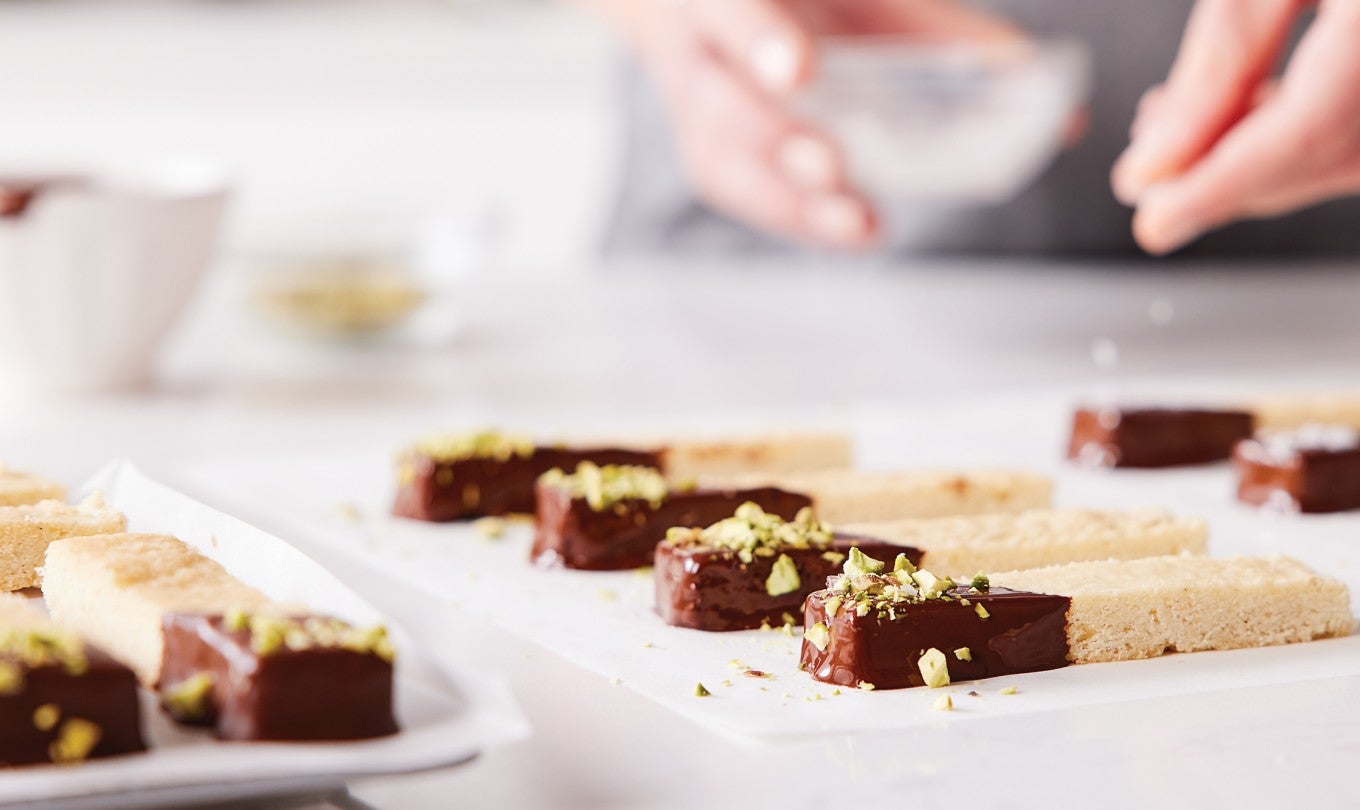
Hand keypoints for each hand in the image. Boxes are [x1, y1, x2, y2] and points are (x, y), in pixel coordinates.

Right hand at [591, 0, 1021, 248]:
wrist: (719, 7)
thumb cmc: (806, 3)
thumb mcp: (868, 0)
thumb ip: (942, 36)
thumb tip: (1041, 90)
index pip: (731, 12)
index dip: (761, 41)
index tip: (798, 71)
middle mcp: (697, 50)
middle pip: (720, 101)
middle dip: (778, 138)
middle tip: (832, 167)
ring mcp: (693, 106)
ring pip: (721, 158)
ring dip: (791, 199)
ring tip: (858, 219)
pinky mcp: (707, 152)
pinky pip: (739, 191)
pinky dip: (798, 216)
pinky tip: (852, 228)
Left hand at [1112, 0, 1359, 254]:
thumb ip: (1224, 55)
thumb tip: (1156, 162)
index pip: (1301, 137)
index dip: (1217, 190)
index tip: (1154, 225)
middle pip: (1321, 155)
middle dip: (1224, 177)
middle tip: (1146, 176)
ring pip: (1340, 154)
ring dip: (1254, 158)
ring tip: (1177, 129)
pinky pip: (1357, 131)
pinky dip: (1296, 134)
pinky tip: (1241, 112)